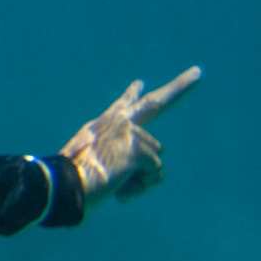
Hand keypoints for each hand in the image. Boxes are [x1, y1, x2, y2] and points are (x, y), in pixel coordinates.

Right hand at [61, 67, 199, 204]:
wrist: (63, 187)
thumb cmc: (72, 182)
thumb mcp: (90, 163)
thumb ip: (112, 158)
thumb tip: (126, 173)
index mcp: (101, 125)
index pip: (121, 106)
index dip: (131, 94)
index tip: (140, 83)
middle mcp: (117, 122)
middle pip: (155, 104)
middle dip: (180, 86)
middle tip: (198, 72)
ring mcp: (128, 132)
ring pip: (155, 159)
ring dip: (141, 177)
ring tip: (114, 183)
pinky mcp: (137, 149)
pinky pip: (155, 173)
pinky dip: (140, 187)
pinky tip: (120, 188)